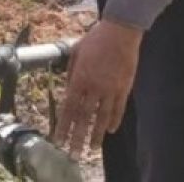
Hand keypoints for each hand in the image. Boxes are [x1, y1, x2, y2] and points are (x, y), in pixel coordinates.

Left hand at [53, 19, 141, 155]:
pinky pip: (118, 108)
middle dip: (77, 137)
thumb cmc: (95, 38)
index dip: (63, 125)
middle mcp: (93, 86)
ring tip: (91, 148)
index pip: (69, 108)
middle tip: (73, 153)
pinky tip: (109, 130)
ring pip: (101, 117)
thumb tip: (68, 89)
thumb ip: (71, 72)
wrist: (120, 31)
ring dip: (95, 134)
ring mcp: (110, 88)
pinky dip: (113, 121)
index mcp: (79, 78)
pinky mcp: (124, 87)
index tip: (59, 139)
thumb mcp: (76, 51)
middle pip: (83, 117)